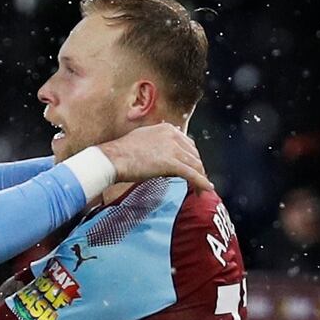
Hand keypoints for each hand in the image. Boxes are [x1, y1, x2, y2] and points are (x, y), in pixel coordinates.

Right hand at [98, 123, 212, 189]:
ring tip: (201, 190)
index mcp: (167, 129)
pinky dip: (201, 183)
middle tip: (197, 181)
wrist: (113, 158)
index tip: (192, 168)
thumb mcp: (143, 138)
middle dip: (198, 168)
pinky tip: (206, 189)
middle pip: (194, 154)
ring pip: (196, 165)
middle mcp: (173, 136)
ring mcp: (173, 149)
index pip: (188, 144)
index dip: (192, 158)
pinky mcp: (171, 163)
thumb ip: (157, 141)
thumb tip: (164, 150)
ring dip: (201, 178)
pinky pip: (192, 174)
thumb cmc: (122, 152)